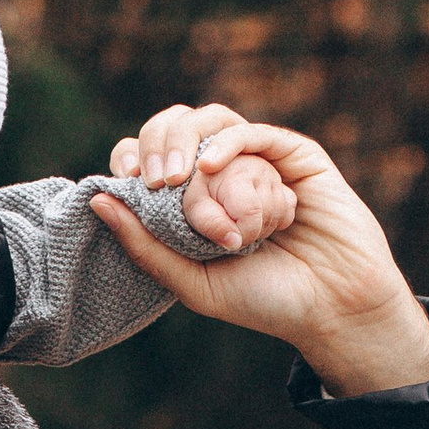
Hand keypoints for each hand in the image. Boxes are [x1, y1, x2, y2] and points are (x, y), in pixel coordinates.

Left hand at [98, 117, 428, 395]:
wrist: (332, 308)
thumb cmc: (265, 301)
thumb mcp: (193, 282)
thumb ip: (145, 247)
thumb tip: (97, 199)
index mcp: (196, 199)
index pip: (150, 156)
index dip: (130, 158)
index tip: (123, 182)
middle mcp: (225, 173)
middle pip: (175, 127)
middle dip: (155, 144)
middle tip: (153, 181)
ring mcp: (260, 160)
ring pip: (212, 119)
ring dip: (186, 140)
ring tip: (177, 178)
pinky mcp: (295, 156)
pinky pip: (254, 132)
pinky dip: (227, 142)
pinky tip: (210, 167)